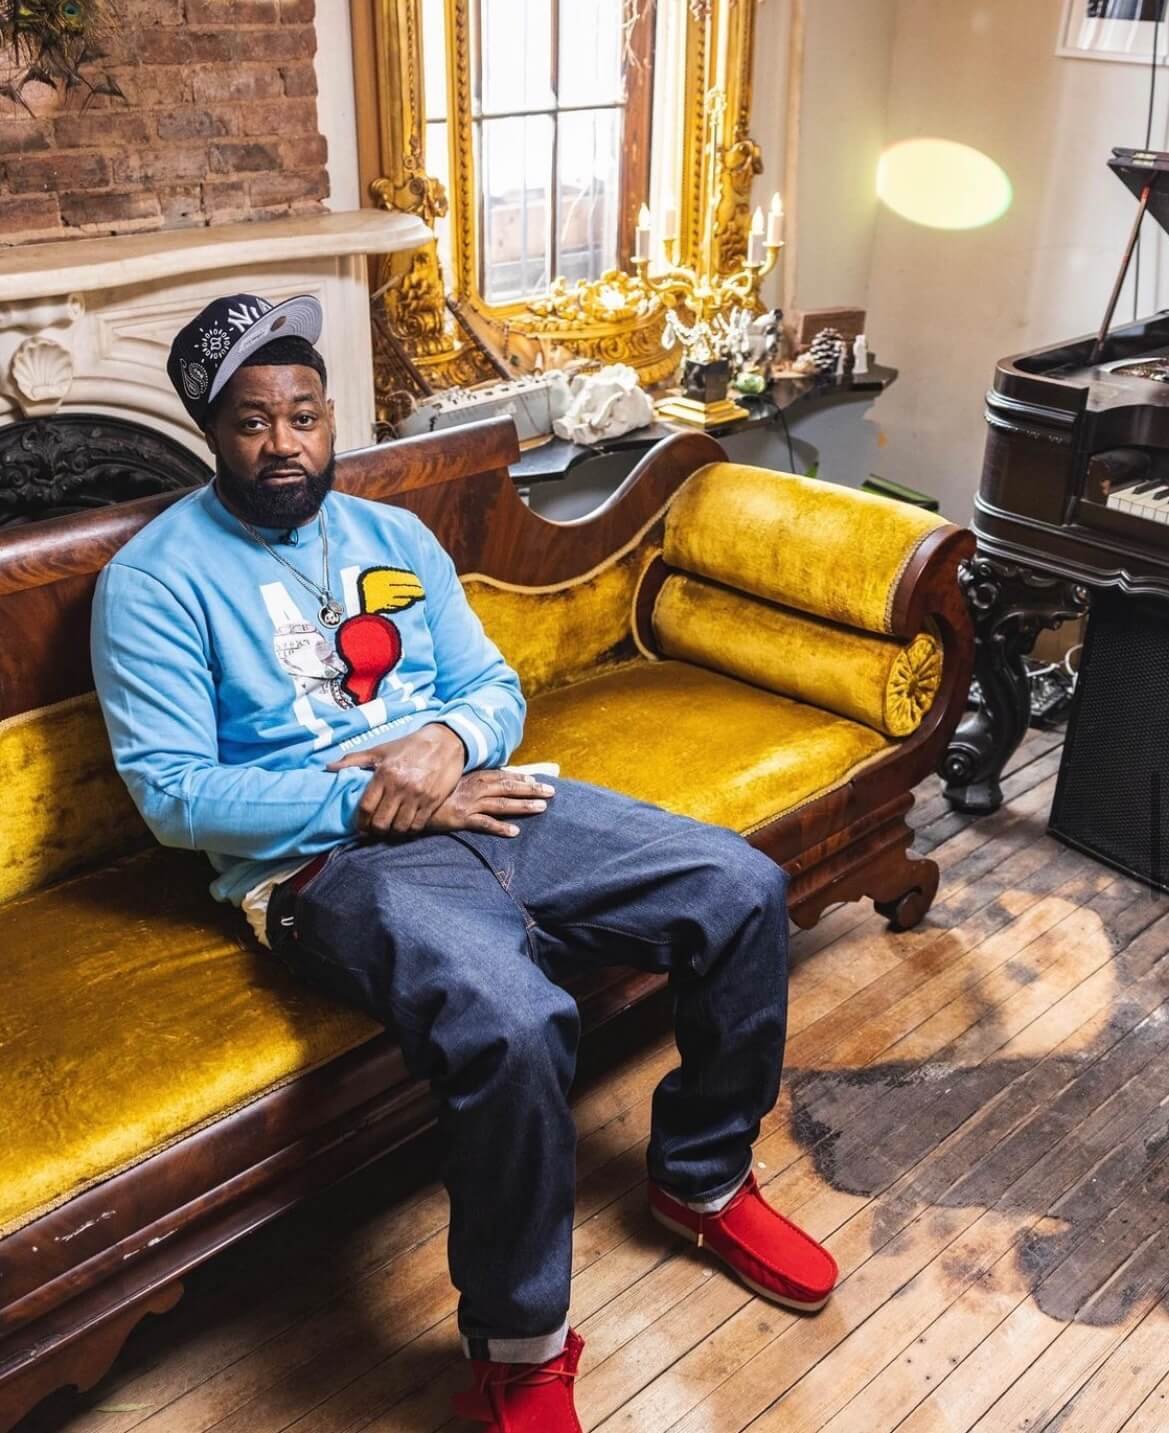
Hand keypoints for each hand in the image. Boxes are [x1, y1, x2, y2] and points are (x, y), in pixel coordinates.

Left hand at [327, 723, 465, 834]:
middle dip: (375, 831)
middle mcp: (400, 787)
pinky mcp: (433, 801)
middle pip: (381, 823)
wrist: (445, 741)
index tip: (360, 828)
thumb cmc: (409, 746)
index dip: (360, 823)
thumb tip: (328, 768)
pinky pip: (418, 826)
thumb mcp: (380, 750)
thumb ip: (353, 760)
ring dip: (393, 832)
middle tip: (374, 831)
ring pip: (400, 828)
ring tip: (390, 829)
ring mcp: (418, 796)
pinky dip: (410, 830)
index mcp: (384, 774)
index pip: (366, 808)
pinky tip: (406, 826)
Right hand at [427, 770, 555, 837]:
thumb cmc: (432, 792)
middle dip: (531, 789)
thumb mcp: (452, 782)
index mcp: (473, 777)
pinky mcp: (461, 818)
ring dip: (523, 805)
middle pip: (508, 788)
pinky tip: (514, 831)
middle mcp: (474, 788)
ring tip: (542, 808)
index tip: (537, 780)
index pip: (502, 776)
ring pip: (501, 804)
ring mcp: (469, 803)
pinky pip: (484, 824)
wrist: (409, 801)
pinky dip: (500, 827)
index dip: (521, 778)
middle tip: (551, 791)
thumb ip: (469, 781)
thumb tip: (485, 782)